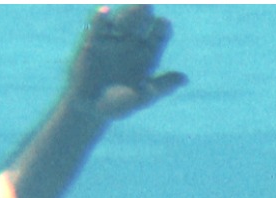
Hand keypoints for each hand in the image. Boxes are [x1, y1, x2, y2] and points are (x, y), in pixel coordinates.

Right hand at [66, 5, 187, 120]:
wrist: (90, 108)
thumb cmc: (120, 105)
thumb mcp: (144, 97)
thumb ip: (162, 86)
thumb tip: (185, 79)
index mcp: (148, 55)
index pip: (158, 37)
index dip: (162, 29)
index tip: (164, 23)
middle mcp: (132, 43)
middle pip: (141, 24)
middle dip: (144, 14)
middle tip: (149, 4)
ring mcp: (113, 40)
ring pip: (121, 21)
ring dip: (127, 12)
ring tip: (135, 6)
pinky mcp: (93, 42)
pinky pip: (98, 28)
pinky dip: (100, 20)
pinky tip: (104, 12)